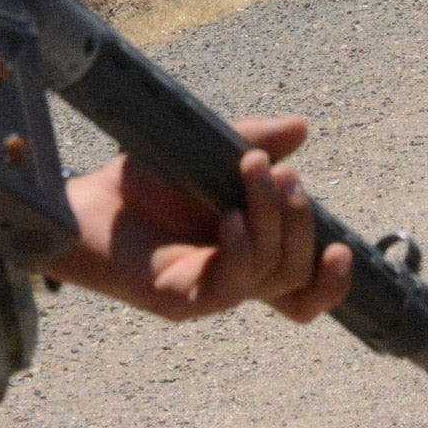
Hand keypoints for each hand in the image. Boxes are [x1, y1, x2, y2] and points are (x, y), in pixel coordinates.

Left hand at [51, 115, 355, 324]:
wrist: (84, 199)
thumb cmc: (143, 183)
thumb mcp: (207, 153)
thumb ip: (254, 140)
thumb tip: (301, 128)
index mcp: (248, 254)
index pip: (303, 290)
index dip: (333, 283)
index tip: (344, 249)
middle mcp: (234, 280)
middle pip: (295, 272)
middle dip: (298, 218)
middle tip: (275, 172)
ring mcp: (208, 293)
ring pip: (268, 274)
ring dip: (271, 220)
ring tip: (251, 172)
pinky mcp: (178, 299)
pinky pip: (225, 290)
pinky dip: (239, 251)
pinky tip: (230, 220)